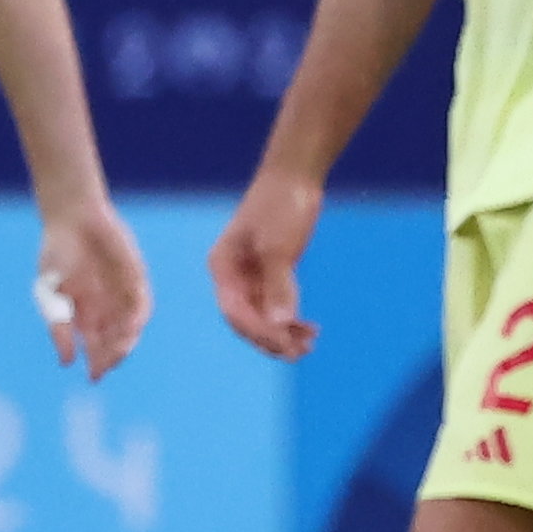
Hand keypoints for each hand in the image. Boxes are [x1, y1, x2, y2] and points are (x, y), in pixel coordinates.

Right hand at [37, 201, 152, 376]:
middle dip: (111, 356)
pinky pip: (142, 304)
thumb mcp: (50, 293)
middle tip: (105, 366)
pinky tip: (131, 326)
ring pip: (130, 327)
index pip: (95, 347)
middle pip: (115, 341)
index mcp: (85, 314)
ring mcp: (123, 294)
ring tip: (119, 350)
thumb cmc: (57, 254)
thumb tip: (66, 362)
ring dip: (126, 341)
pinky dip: (138, 318)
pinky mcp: (136, 279)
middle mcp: (107, 308)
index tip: (93, 377)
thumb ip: (58, 326)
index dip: (96, 363)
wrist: (73, 217)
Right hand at [206, 172, 320, 360]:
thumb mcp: (278, 247)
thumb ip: (277, 286)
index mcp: (222, 267)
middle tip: (298, 354)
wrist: (294, 177)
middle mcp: (232, 275)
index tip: (284, 345)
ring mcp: (252, 274)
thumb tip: (280, 323)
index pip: (234, 312)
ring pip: (264, 314)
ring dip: (284, 332)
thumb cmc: (279, 206)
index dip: (258, 332)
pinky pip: (277, 303)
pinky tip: (310, 328)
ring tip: (309, 346)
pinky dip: (292, 317)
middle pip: (247, 318)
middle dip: (271, 338)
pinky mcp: (271, 270)